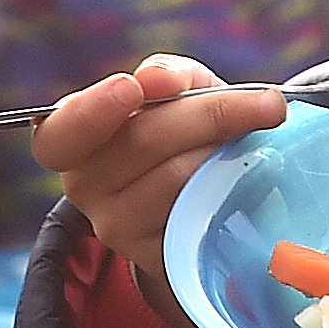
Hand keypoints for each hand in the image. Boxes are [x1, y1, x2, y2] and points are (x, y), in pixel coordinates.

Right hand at [32, 56, 286, 284]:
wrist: (202, 195)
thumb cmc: (181, 128)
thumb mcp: (175, 90)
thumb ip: (167, 73)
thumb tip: (158, 78)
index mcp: (70, 137)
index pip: (59, 132)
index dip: (93, 110)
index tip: (132, 88)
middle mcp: (82, 186)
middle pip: (142, 142)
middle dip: (211, 114)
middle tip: (269, 105)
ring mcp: (115, 227)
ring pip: (176, 177)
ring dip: (226, 151)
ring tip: (258, 139)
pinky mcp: (154, 255)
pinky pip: (198, 213)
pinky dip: (229, 186)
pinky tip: (249, 174)